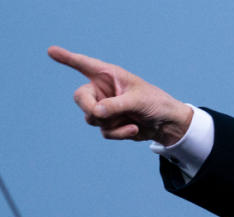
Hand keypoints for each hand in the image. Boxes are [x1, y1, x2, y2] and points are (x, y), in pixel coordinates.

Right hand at [48, 46, 192, 145]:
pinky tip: (134, 129)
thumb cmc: (156, 104)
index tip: (51, 51)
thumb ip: (117, 105)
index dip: (67, 58)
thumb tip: (96, 112)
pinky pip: (104, 131)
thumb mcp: (138, 101)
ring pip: (92, 118)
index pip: (84, 64)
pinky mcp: (109, 123)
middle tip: (101, 114)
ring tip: (131, 122)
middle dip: (91, 109)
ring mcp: (104, 107)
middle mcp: (102, 90)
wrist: (166, 124)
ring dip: (111, 124)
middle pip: (80, 99)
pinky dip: (118, 133)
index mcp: (109, 75)